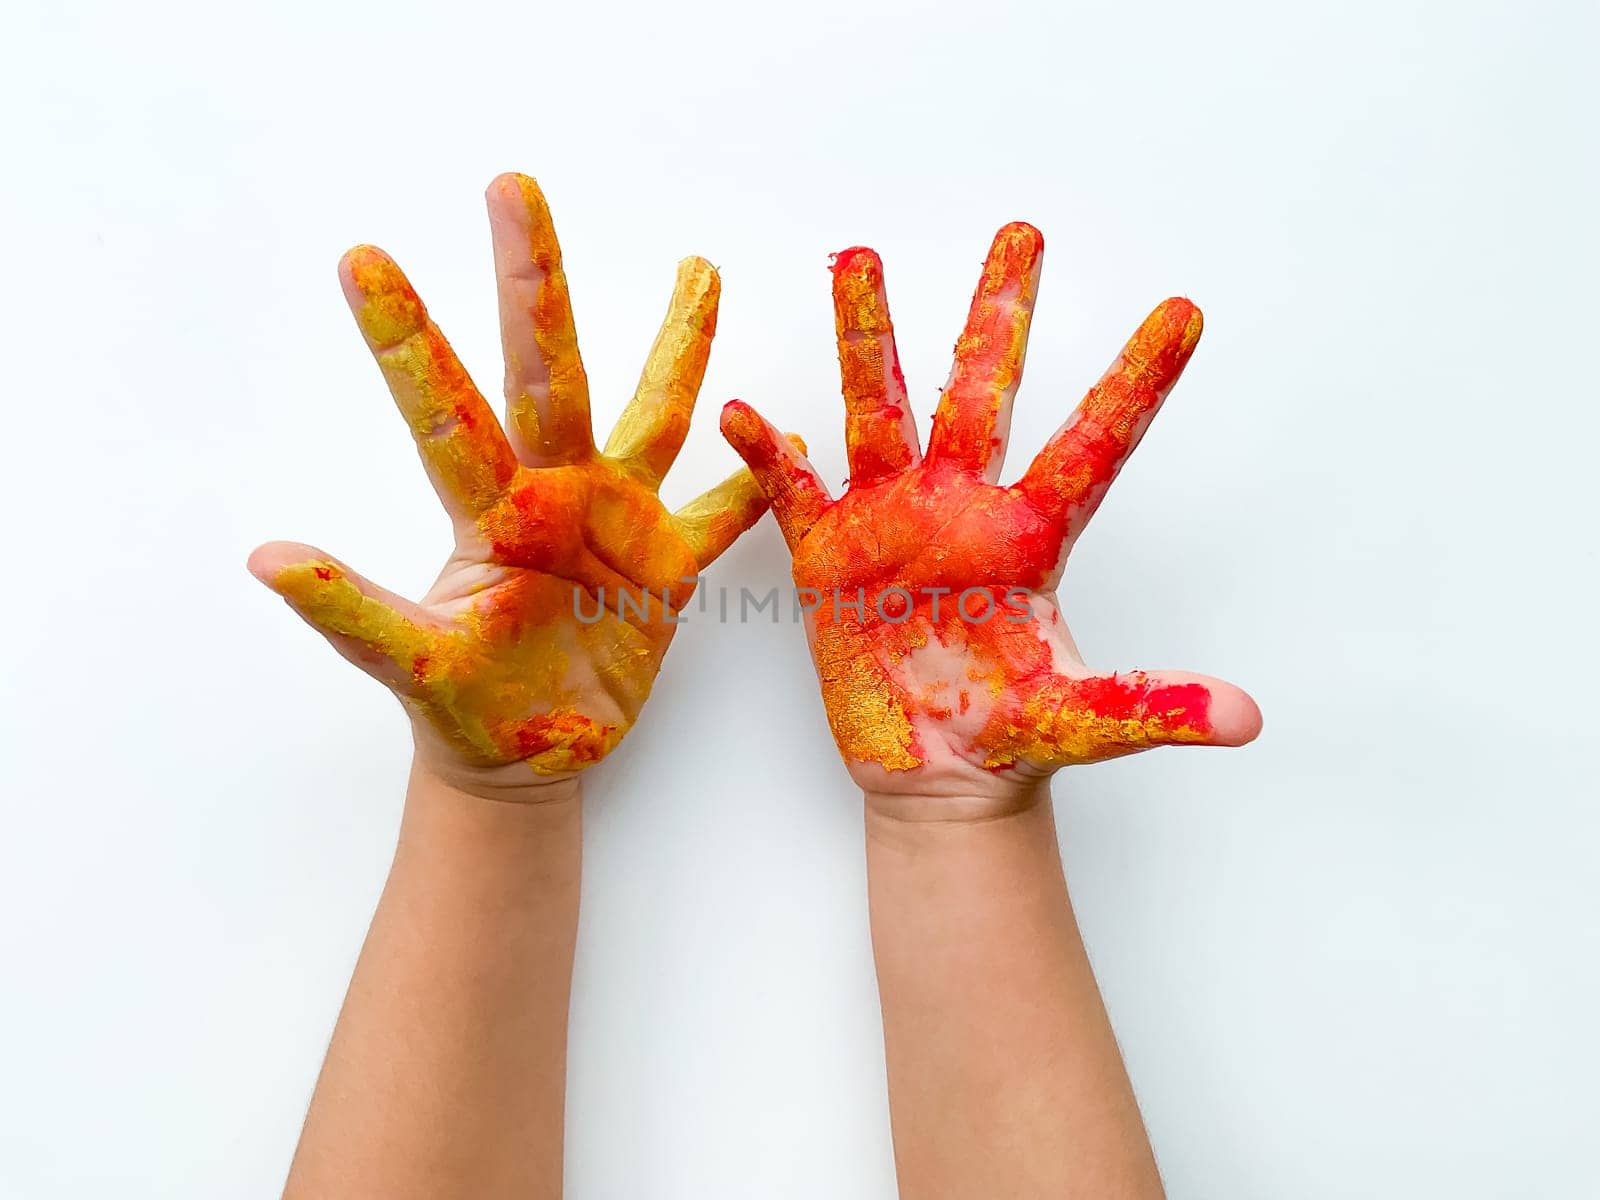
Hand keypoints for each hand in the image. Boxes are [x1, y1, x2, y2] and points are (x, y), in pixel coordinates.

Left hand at [250, 173, 765, 798]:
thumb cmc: (466, 712)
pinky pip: (722, 512)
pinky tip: (782, 435)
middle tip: (512, 185)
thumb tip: (263, 558)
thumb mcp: (415, 667)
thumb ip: (353, 615)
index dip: (408, 339)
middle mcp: (551, 492)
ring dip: (680, 344)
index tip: (363, 257)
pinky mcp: (667, 563)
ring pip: (654, 413)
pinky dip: (757, 480)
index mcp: (490, 512)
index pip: (446, 411)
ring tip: (699, 266)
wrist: (528, 756)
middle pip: (548, 372)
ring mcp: (615, 518)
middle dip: (532, 282)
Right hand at [721, 225, 1260, 812]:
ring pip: (879, 410)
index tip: (1184, 311)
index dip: (1136, 381)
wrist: (935, 772)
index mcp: (1030, 536)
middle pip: (982, 392)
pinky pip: (793, 490)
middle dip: (999, 314)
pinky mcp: (830, 553)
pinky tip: (746, 412)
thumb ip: (1153, 707)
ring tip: (860, 258)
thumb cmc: (1010, 736)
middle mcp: (963, 507)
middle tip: (1023, 234)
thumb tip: (1245, 721)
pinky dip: (768, 455)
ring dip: (867, 338)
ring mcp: (892, 520)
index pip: (1093, 443)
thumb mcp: (1083, 721)